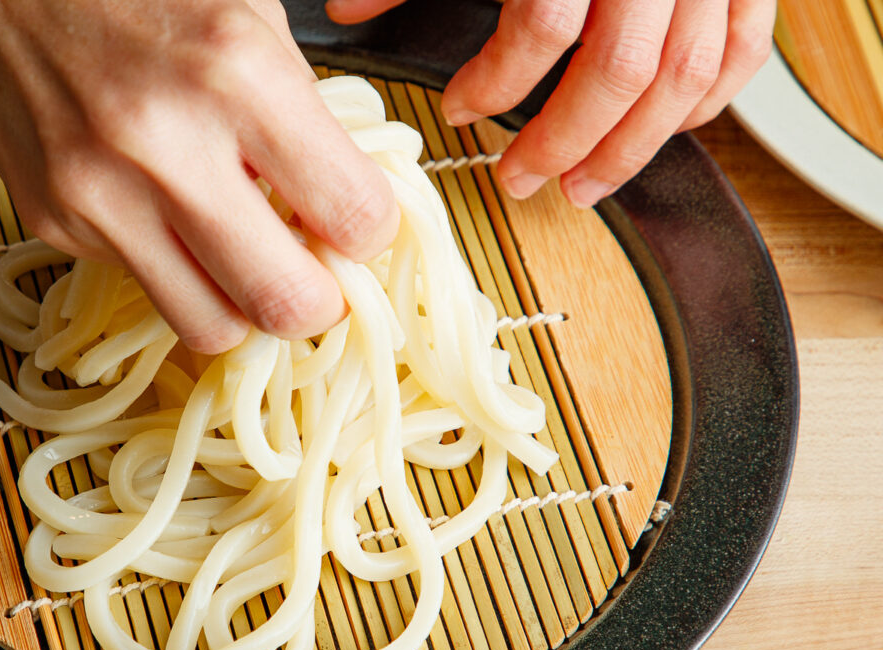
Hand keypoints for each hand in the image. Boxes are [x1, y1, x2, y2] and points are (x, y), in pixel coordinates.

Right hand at [0, 0, 398, 352]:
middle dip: (316, 302)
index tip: (357, 227)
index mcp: (236, 73)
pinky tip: (162, 213)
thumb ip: (302, 116)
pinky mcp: (51, 222)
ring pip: (211, 327)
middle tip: (311, 274)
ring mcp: (99, 193)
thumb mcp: (248, 14)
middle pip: (284, 302)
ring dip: (241, 306)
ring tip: (240, 261)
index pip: (353, 215)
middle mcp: (165, 143)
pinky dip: (170, 266)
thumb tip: (342, 205)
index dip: (370, 233)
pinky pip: (144, 285)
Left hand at [326, 0, 775, 206]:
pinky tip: (666, 131)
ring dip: (633, 147)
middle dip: (564, 142)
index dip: (494, 82)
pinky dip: (709, 100)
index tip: (458, 109)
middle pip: (619, 72)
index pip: (542, 26)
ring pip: (685, 76)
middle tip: (519, 178)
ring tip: (584, 186)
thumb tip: (350, 10)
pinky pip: (745, 49)